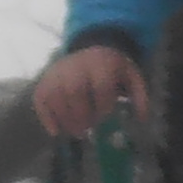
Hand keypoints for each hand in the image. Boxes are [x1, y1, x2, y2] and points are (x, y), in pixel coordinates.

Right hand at [32, 42, 147, 140]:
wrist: (92, 49)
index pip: (100, 85)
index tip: (105, 118)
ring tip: (76, 133)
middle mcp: (76, 65)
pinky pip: (40, 98)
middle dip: (80, 114)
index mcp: (101, 64)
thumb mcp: (132, 77)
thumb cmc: (113, 69)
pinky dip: (45, 117)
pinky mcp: (45, 80)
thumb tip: (142, 119)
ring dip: (64, 119)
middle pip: (74, 90)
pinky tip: (55, 131)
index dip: (103, 105)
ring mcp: (58, 72)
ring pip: (55, 95)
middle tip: (87, 131)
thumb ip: (139, 96)